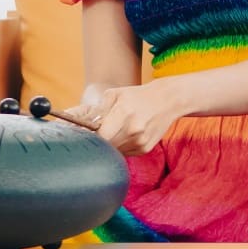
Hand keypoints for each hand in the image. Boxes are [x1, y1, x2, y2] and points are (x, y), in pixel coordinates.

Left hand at [64, 83, 179, 155]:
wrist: (168, 100)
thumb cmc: (138, 96)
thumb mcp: (115, 95)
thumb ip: (97, 110)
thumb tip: (80, 125)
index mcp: (124, 112)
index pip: (100, 136)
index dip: (90, 139)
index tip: (84, 137)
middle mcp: (133, 130)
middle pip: (105, 146)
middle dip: (97, 143)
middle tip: (93, 137)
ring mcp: (140, 141)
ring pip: (114, 152)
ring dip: (109, 145)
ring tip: (112, 132)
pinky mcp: (145, 149)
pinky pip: (125, 153)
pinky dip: (121, 147)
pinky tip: (125, 135)